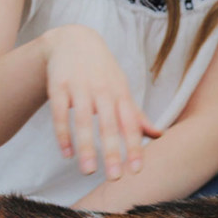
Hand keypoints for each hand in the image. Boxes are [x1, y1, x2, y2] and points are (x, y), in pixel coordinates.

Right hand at [41, 25, 161, 179]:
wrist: (74, 39)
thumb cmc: (102, 71)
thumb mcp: (121, 88)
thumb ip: (136, 114)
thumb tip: (159, 135)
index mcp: (120, 93)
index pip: (129, 123)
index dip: (134, 147)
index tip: (137, 171)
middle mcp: (102, 90)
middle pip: (108, 124)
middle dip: (112, 151)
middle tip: (114, 178)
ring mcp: (79, 87)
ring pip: (83, 120)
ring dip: (86, 146)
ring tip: (88, 172)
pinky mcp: (58, 86)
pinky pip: (59, 112)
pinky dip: (62, 133)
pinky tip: (66, 153)